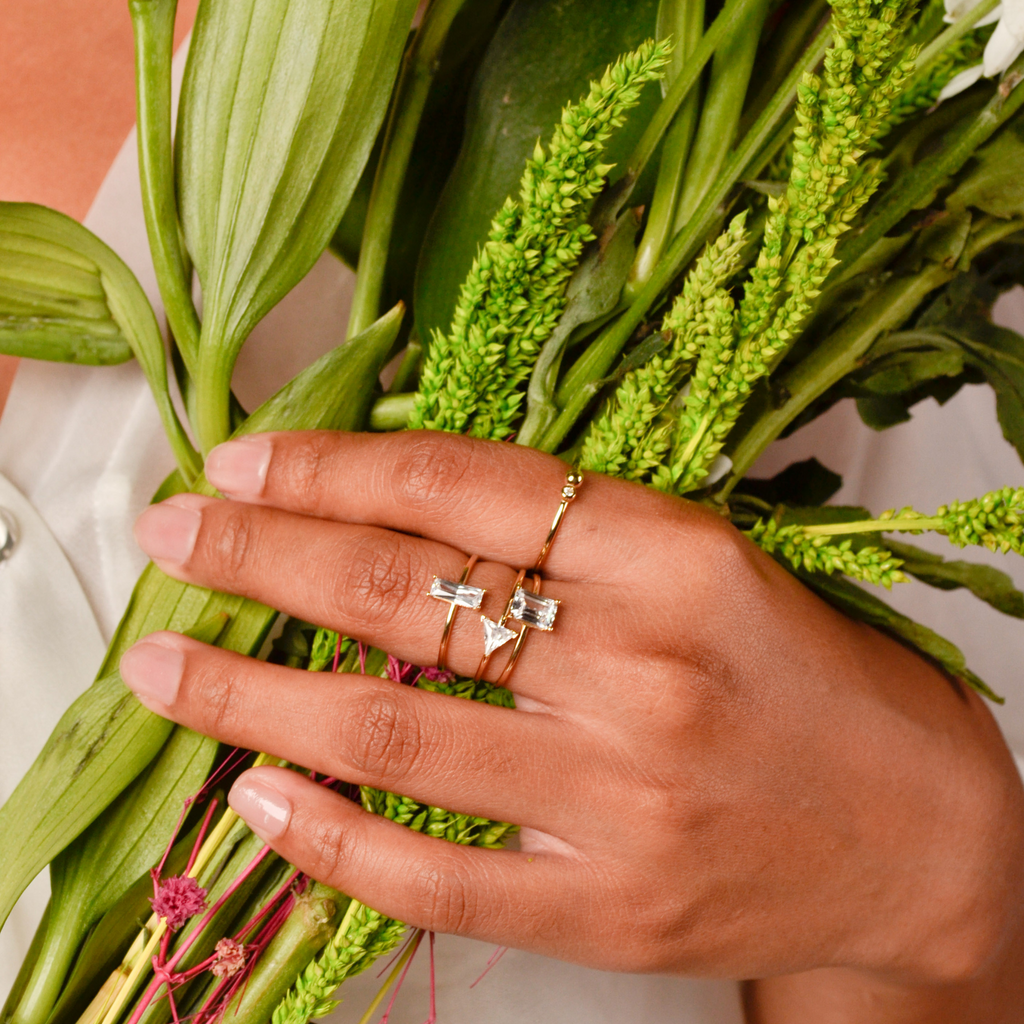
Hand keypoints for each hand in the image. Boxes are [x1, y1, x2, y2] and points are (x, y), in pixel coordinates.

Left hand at [120, 430, 1023, 985]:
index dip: (334, 466)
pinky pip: (432, 876)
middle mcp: (646, 668)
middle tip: (174, 534)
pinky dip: (325, 836)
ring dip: (250, 691)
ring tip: (163, 664)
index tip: (242, 462)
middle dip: (262, 556)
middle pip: (405, 593)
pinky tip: (255, 795)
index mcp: (678, 556)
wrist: (914, 832)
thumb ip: (565, 539)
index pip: (464, 485)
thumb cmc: (803, 677)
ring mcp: (622, 799)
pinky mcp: (608, 908)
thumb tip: (387, 513)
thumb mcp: (706, 564)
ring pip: (389, 731)